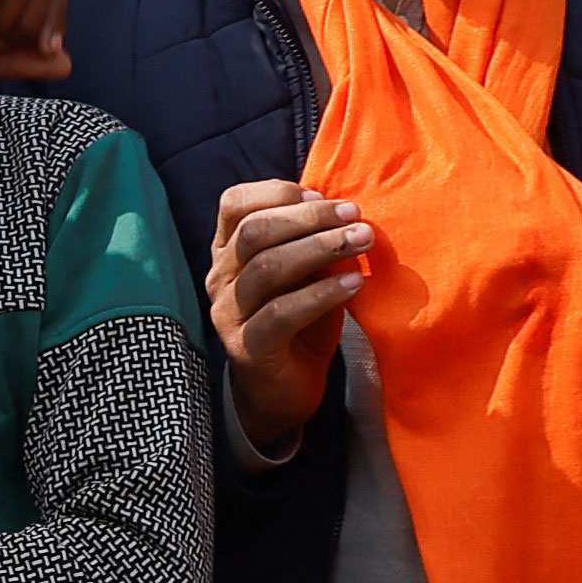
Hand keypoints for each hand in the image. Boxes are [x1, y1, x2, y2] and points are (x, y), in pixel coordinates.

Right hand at [200, 179, 376, 451]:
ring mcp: (228, 313)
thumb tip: (347, 215)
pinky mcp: (247, 347)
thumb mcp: (307, 274)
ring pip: (267, 267)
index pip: (234, 204)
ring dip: (321, 248)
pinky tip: (353, 284)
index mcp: (227, 252)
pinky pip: (282, 313)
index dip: (279, 192)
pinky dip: (321, 294)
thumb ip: (314, 244)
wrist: (284, 391)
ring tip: (362, 242)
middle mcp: (219, 278)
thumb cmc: (300, 323)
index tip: (325, 195)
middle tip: (355, 217)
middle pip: (254, 231)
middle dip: (310, 217)